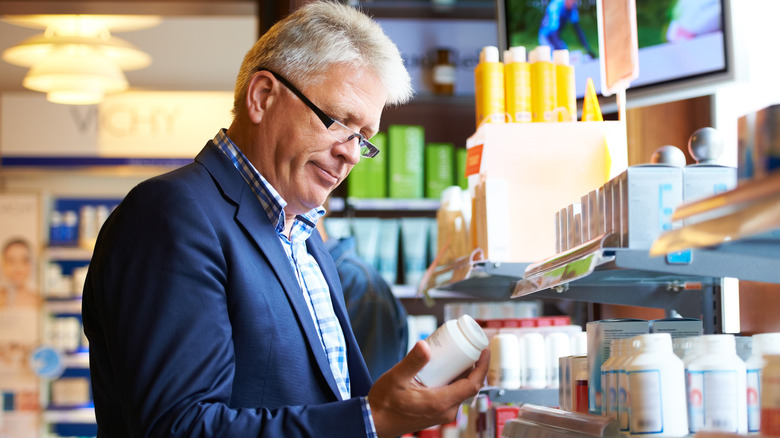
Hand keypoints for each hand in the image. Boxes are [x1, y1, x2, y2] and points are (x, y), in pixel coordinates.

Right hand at [367, 340, 489, 437]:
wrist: (375, 422)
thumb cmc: (385, 403)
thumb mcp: (397, 378)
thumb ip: (412, 362)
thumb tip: (425, 345)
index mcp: (441, 402)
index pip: (473, 385)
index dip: (482, 367)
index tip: (485, 350)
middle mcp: (446, 410)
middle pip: (468, 386)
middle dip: (472, 366)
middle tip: (469, 347)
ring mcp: (441, 413)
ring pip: (460, 391)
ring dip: (462, 373)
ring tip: (457, 355)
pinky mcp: (436, 412)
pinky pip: (452, 395)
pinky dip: (453, 381)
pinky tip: (445, 369)